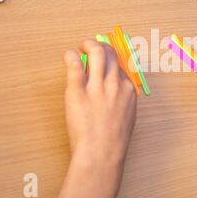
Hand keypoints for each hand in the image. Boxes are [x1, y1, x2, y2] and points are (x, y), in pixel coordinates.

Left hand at [56, 40, 136, 197]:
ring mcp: (97, 86)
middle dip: (100, 45)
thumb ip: (123, 99)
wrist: (101, 153)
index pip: (120, 64)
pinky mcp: (78, 90)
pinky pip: (74, 64)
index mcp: (128, 90)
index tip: (103, 59)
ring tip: (81, 47)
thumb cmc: (114, 141)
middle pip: (110, 53)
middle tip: (91, 47)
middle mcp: (115, 83)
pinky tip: (68, 56)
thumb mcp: (128, 116)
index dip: (110, 59)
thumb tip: (116, 89)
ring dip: (88, 44)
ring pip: (96, 52)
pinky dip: (70, 55)